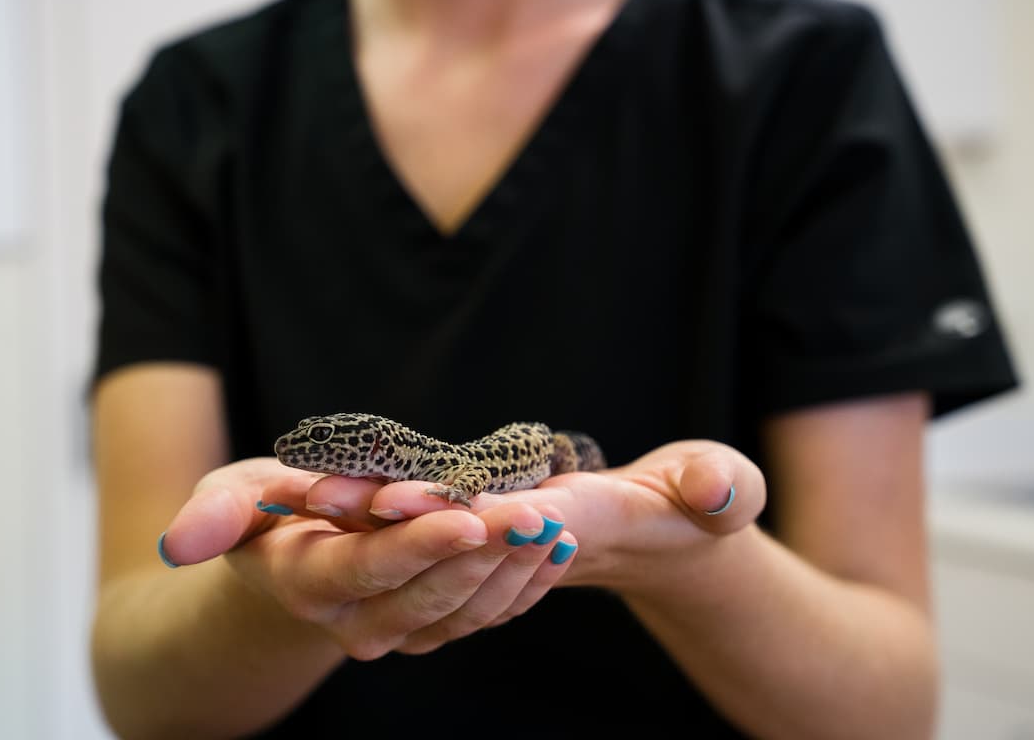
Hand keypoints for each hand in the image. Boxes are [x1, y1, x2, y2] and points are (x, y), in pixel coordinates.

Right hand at [157, 459, 577, 658]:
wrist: (293, 557)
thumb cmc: (266, 513)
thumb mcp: (234, 496)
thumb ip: (215, 515)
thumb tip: (180, 544)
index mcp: (311, 583)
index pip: (372, 569)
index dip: (419, 545)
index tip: (466, 516)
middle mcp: (359, 621)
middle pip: (431, 595)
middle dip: (487, 554)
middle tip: (537, 514)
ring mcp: (402, 630)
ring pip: (468, 612)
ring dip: (517, 571)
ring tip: (558, 526)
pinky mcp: (435, 626)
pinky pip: (486, 614)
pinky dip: (525, 585)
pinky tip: (559, 550)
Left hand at [324, 440, 767, 595]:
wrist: (667, 535)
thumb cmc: (702, 506)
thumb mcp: (723, 491)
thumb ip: (723, 488)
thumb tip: (716, 492)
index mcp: (575, 528)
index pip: (504, 529)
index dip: (454, 514)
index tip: (393, 490)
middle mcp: (521, 546)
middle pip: (444, 540)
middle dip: (382, 516)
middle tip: (320, 487)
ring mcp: (497, 546)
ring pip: (423, 545)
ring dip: (368, 519)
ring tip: (310, 488)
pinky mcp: (483, 536)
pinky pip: (425, 538)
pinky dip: (382, 518)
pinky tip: (335, 494)